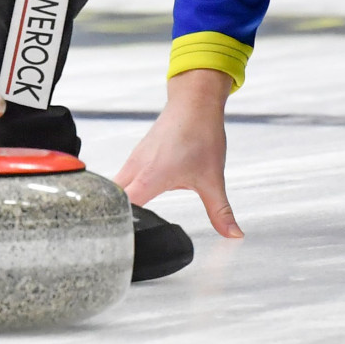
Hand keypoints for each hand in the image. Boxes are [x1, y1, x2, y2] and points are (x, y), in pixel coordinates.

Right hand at [113, 69, 242, 237]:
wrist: (195, 101)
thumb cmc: (201, 133)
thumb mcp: (213, 179)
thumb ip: (220, 211)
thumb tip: (233, 234)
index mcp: (150, 177)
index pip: (123, 207)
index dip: (121, 225)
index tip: (121, 242)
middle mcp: (136, 167)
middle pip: (111, 198)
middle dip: (113, 217)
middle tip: (116, 238)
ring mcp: (135, 159)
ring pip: (115, 185)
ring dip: (118, 202)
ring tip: (124, 222)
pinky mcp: (138, 153)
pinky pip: (123, 175)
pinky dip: (125, 189)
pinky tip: (136, 198)